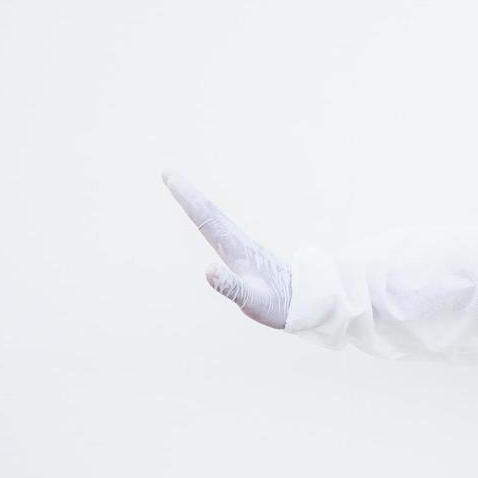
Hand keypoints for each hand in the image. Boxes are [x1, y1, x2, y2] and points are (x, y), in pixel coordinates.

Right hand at [162, 170, 291, 328]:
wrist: (309, 299)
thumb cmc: (281, 304)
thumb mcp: (253, 300)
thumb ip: (231, 286)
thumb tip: (207, 269)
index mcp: (237, 251)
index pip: (207, 219)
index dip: (188, 199)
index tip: (171, 177)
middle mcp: (239, 243)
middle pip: (210, 213)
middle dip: (188, 194)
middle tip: (168, 173)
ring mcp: (244, 247)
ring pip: (217, 219)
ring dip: (198, 203)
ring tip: (182, 189)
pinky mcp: (248, 254)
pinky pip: (223, 230)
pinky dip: (209, 218)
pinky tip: (207, 219)